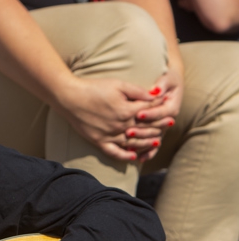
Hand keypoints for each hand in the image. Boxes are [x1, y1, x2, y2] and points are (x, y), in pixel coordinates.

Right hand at [55, 77, 169, 161]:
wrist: (69, 97)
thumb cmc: (93, 88)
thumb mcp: (118, 84)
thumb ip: (137, 91)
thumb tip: (155, 96)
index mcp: (127, 110)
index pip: (150, 111)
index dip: (161, 108)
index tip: (169, 107)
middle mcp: (120, 125)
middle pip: (145, 128)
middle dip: (159, 125)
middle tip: (170, 124)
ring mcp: (109, 135)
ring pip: (133, 143)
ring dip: (147, 143)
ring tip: (157, 141)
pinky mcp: (98, 140)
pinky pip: (114, 152)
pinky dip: (124, 155)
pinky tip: (133, 156)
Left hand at [127, 69, 182, 160]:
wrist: (169, 84)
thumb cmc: (167, 79)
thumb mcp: (166, 79)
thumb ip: (161, 84)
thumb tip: (156, 90)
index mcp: (172, 106)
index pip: (162, 112)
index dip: (151, 113)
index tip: (139, 114)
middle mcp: (169, 120)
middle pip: (156, 128)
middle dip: (142, 130)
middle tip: (128, 132)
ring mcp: (163, 127)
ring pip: (154, 139)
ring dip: (142, 144)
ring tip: (129, 147)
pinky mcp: (157, 132)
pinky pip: (153, 145)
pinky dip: (148, 152)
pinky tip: (139, 159)